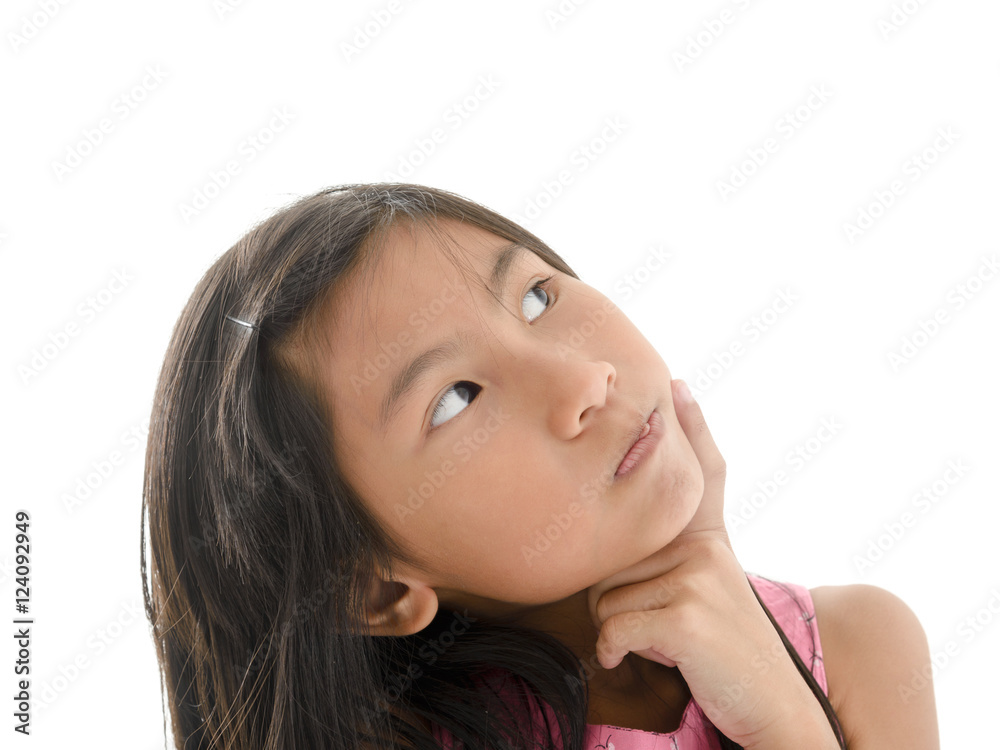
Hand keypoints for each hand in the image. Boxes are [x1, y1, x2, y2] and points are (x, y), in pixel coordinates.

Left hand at [585, 379, 830, 746]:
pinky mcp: (685, 612)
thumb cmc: (724, 657)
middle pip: (610, 561)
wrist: (774, 710)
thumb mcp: (706, 595)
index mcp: (709, 539)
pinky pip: (612, 629)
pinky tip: (659, 661)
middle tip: (668, 629)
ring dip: (624, 633)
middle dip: (620, 604)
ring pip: (604, 599)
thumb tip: (615, 539)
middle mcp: (705, 547)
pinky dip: (618, 655)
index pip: (702, 474)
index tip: (679, 383)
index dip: (694, 426)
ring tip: (673, 645)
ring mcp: (697, 576)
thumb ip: (670, 562)